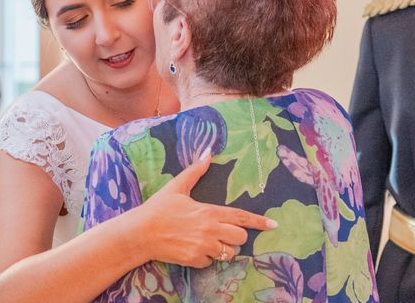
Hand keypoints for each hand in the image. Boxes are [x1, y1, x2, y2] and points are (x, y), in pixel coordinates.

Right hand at [132, 154, 276, 267]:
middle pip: (240, 238)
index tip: (273, 224)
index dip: (259, 222)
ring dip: (223, 247)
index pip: (240, 217)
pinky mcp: (195, 260)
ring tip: (207, 239)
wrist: (141, 233)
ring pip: (228, 252)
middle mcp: (209, 230)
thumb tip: (208, 152)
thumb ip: (195, 171)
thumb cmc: (159, 208)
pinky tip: (194, 247)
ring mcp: (203, 248)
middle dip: (236, 235)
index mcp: (208, 211)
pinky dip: (207, 257)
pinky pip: (212, 262)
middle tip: (222, 230)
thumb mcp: (177, 187)